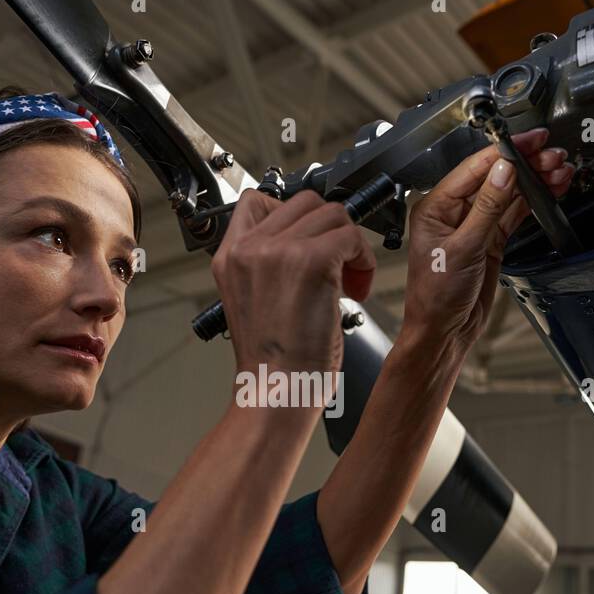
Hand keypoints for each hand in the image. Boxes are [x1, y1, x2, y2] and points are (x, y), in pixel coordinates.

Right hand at [211, 189, 375, 378]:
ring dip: (350, 246)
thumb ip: (269, 263)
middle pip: (305, 202)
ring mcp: (277, 251)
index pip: (259, 201)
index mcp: (229, 256)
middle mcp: (248, 249)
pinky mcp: (310, 262)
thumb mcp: (254, 300)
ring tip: (348, 284)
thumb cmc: (274, 362)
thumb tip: (309, 238)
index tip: (310, 245)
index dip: (295, 218)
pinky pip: (351, 237)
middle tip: (337, 269)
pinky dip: (363, 261)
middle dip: (330, 231)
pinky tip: (355, 291)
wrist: (276, 392)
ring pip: (333, 215)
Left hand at [402, 128, 573, 350]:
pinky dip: (533, 202)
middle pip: (494, 177)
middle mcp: (453, 212)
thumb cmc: (435, 297)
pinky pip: (514, 213)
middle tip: (552, 155)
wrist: (443, 332)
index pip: (474, 168)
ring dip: (534, 182)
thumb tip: (504, 172)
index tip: (529, 142)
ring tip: (559, 170)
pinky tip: (550, 190)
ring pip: (508, 194)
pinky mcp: (489, 240)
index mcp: (435, 206)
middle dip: (525, 165)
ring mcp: (473, 225)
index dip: (504, 152)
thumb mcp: (463, 248)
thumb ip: (487, 208)